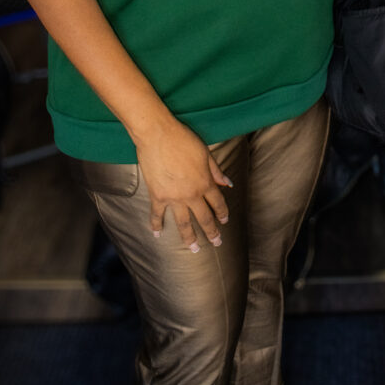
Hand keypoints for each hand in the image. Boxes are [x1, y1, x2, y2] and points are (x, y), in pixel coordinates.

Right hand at [135, 119, 232, 250]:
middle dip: (212, 232)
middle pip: (204, 217)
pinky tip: (157, 235)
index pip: (217, 203)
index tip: (225, 221)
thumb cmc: (183, 139)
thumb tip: (227, 183)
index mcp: (205, 183)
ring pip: (184, 223)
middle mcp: (191, 194)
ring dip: (189, 238)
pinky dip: (156, 225)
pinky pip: (157, 215)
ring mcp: (174, 198)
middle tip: (216, 243)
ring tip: (194, 249)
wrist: (158, 135)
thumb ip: (216, 171)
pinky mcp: (157, 196)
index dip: (222, 213)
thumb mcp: (205, 153)